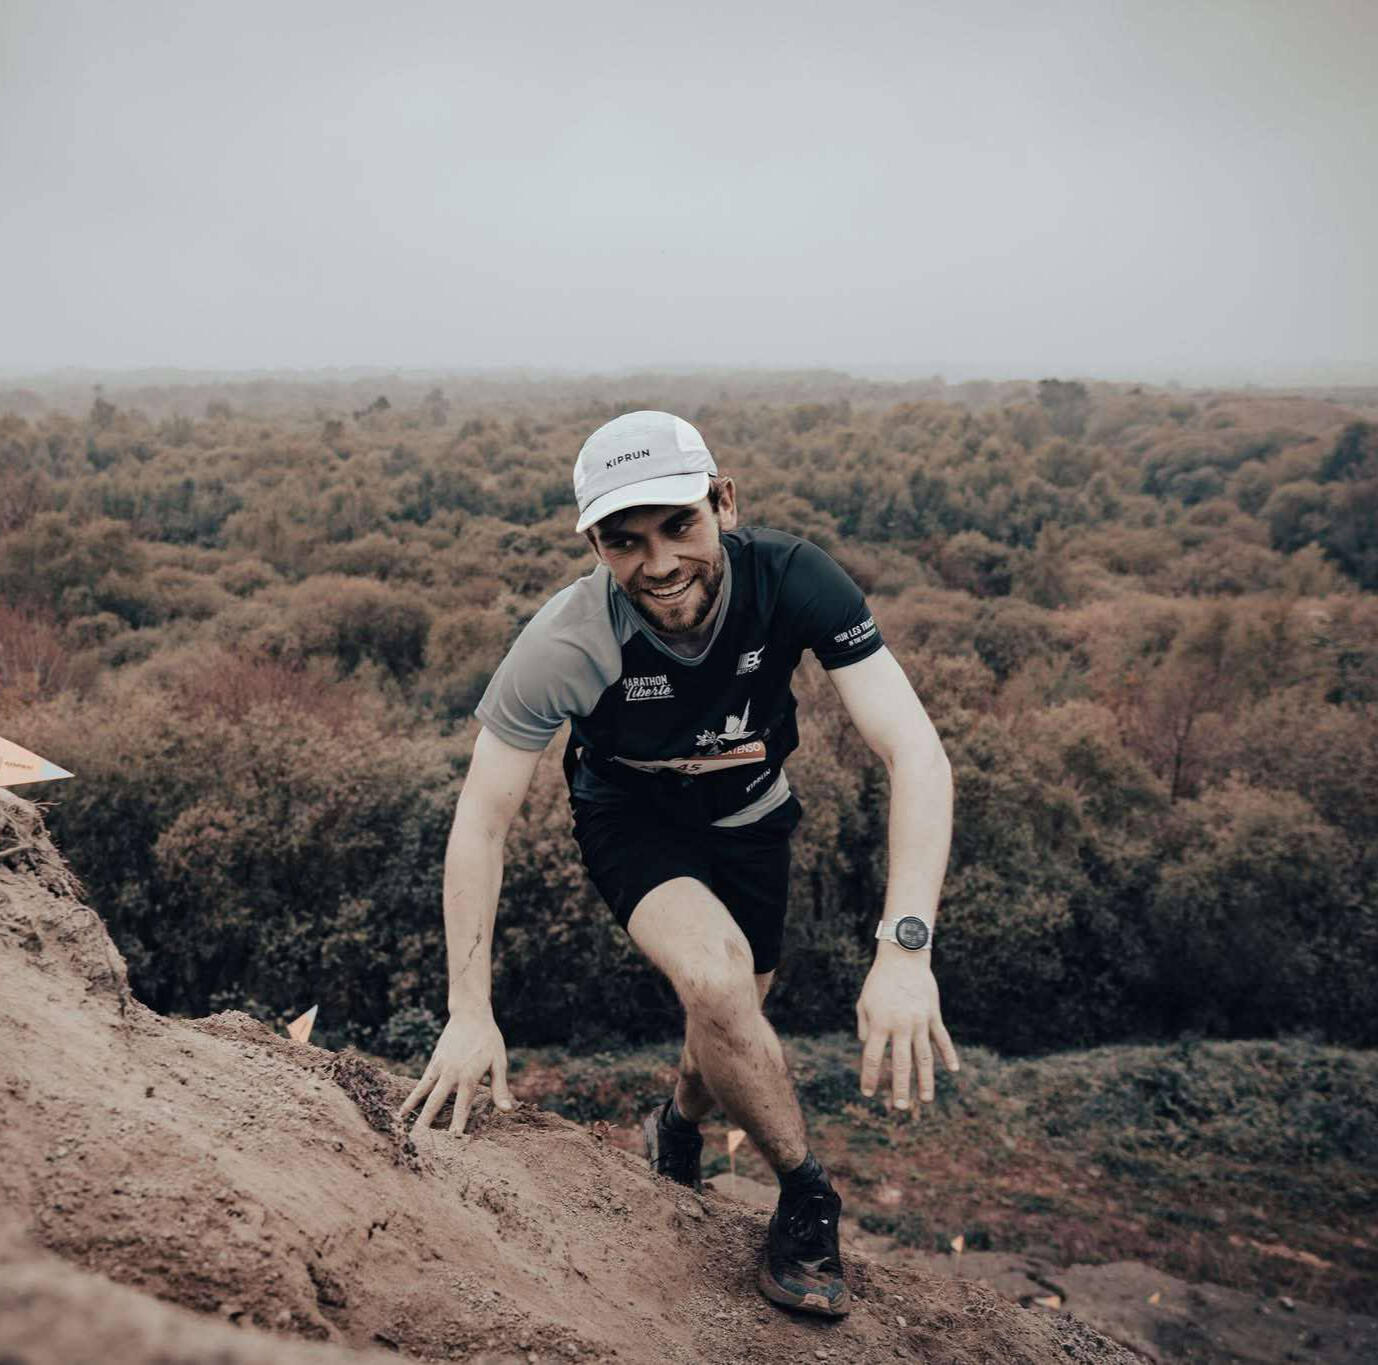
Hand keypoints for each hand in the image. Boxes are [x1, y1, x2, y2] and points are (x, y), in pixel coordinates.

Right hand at [400, 1005, 512, 1135]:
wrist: (470, 1015)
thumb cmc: (489, 1039)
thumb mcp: (499, 1062)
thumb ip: (499, 1088)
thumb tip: (507, 1110)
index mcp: (469, 1077)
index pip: (462, 1107)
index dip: (458, 1125)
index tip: (452, 1143)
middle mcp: (452, 1075)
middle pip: (437, 1103)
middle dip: (429, 1123)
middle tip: (421, 1143)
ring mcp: (440, 1068)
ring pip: (425, 1094)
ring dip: (415, 1112)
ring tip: (405, 1131)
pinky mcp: (433, 1063)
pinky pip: (421, 1084)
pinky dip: (412, 1098)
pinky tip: (402, 1111)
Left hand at [855, 950, 958, 1109]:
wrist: (903, 957)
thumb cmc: (879, 981)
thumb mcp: (864, 1002)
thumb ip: (864, 1026)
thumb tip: (867, 1047)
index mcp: (880, 1023)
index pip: (873, 1057)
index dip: (870, 1076)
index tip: (868, 1093)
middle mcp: (901, 1025)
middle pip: (901, 1063)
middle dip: (899, 1087)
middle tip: (899, 1107)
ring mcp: (920, 1021)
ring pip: (924, 1057)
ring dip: (926, 1080)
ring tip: (925, 1100)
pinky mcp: (934, 1015)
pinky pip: (942, 1039)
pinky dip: (949, 1054)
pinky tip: (953, 1070)